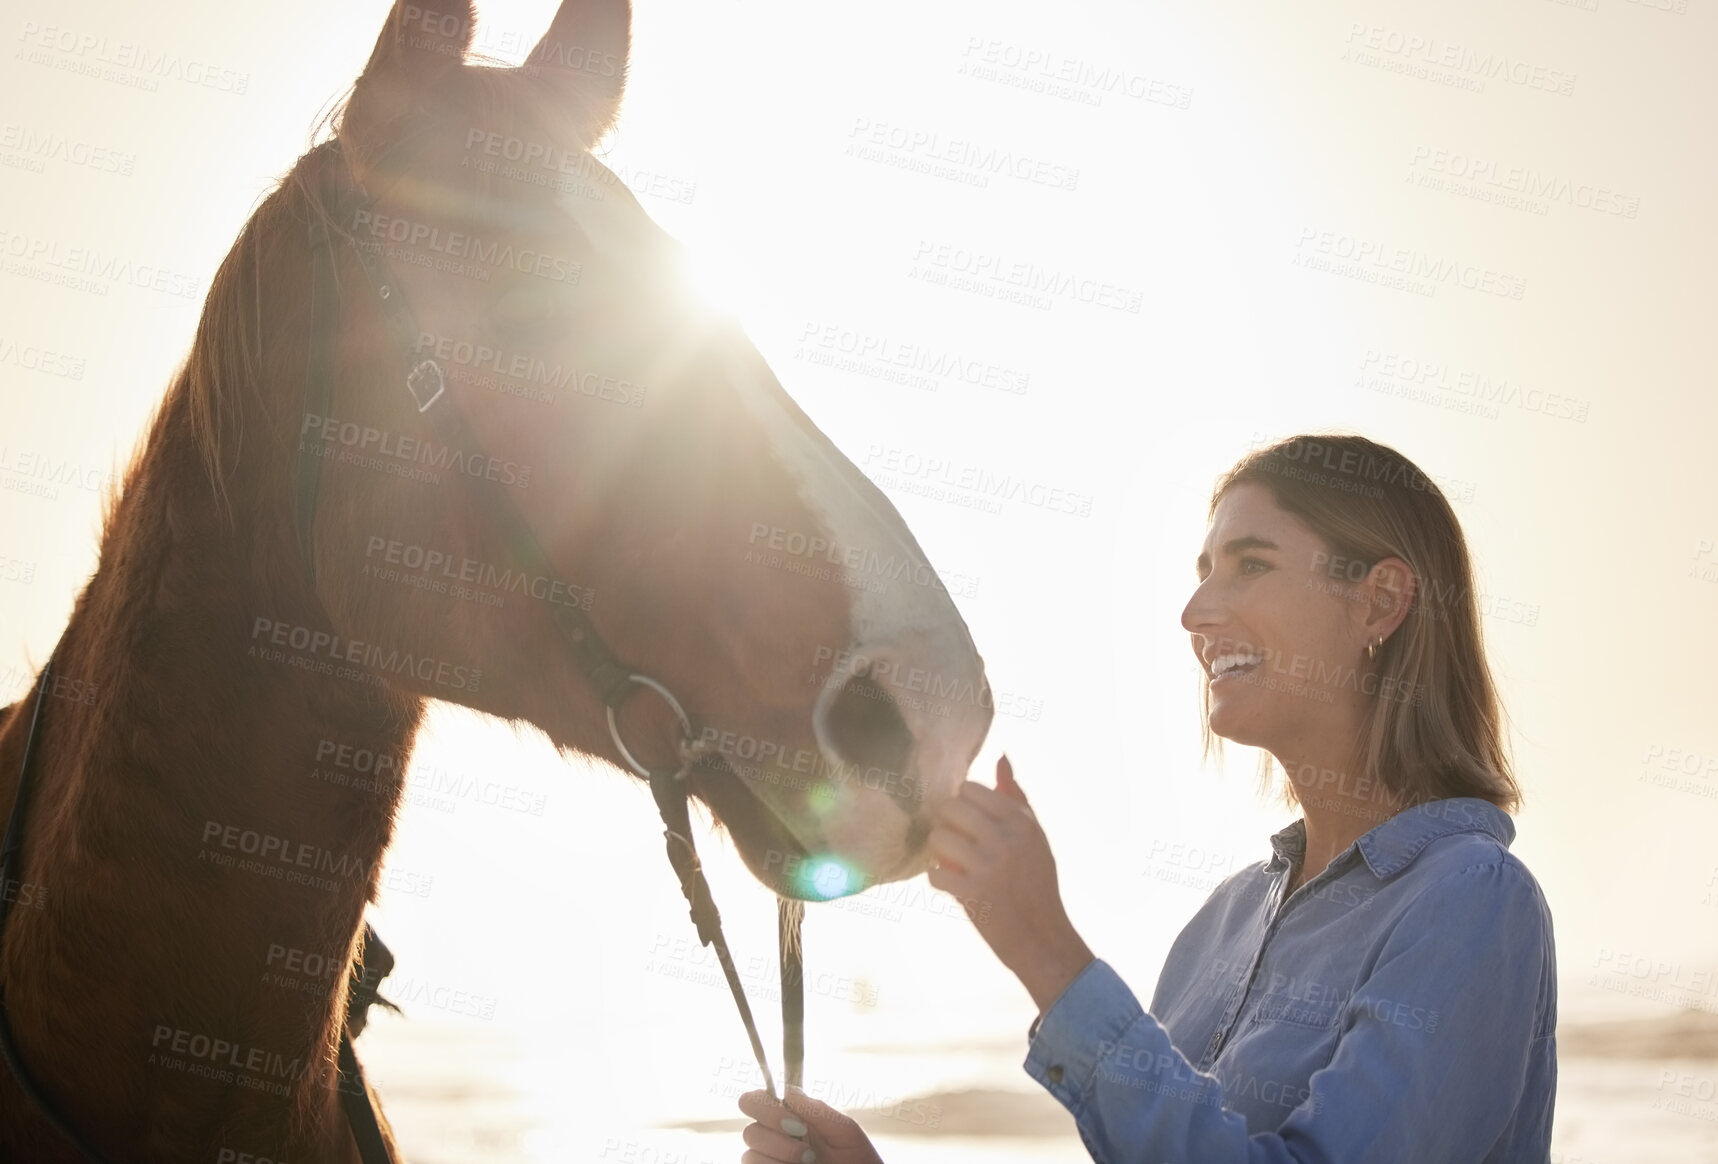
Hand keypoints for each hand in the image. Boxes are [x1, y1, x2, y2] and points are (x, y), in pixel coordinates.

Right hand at [736, 1085, 884, 1163]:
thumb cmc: (858, 1160)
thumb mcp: (846, 1132)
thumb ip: (819, 1110)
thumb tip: (788, 1092)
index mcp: (790, 1118)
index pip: (754, 1102)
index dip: (764, 1106)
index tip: (795, 1120)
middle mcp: (776, 1140)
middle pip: (750, 1131)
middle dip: (778, 1138)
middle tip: (807, 1147)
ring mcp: (771, 1162)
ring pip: (750, 1155)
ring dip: (780, 1157)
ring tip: (809, 1163)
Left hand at [925, 755, 1094, 1013]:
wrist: (1042, 937)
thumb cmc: (1036, 883)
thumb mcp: (1035, 836)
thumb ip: (1015, 797)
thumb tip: (1001, 758)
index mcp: (1021, 822)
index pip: (970, 789)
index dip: (962, 803)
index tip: (968, 821)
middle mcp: (1006, 839)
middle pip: (950, 808)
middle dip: (947, 824)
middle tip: (958, 840)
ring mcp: (988, 867)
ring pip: (938, 838)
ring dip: (939, 851)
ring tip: (954, 861)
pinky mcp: (972, 894)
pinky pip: (934, 872)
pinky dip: (939, 878)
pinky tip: (953, 884)